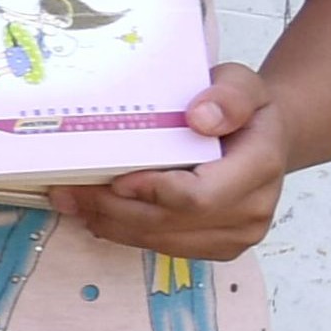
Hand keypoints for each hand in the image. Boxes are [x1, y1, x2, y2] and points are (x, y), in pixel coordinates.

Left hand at [73, 65, 290, 261]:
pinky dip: (125, 232)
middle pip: (172, 224)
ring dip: (112, 224)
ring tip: (71, 200)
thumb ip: (228, 96)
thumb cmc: (244, 109)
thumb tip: (200, 118)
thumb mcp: (241, 83)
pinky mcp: (219, 247)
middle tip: (68, 189)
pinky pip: (166, 248)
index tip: (113, 178)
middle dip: (115, 209)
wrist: (262, 138)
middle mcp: (253, 209)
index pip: (200, 196)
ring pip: (163, 241)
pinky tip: (96, 213)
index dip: (152, 193)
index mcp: (260, 166)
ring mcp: (237, 235)